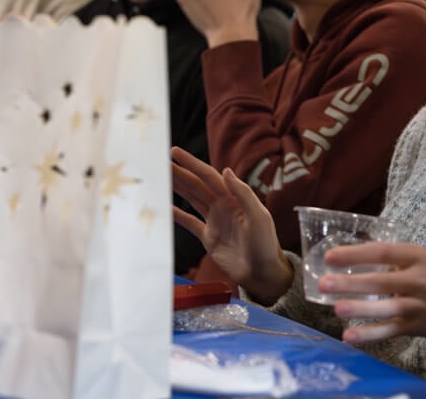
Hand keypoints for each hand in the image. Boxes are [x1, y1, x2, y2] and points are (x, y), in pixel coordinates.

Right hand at [170, 147, 291, 302]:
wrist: (263, 273)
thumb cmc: (266, 244)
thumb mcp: (259, 216)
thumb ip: (243, 193)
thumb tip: (225, 171)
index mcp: (234, 198)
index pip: (209, 176)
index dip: (192, 164)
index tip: (175, 153)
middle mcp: (223, 206)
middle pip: (197, 185)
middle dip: (180, 173)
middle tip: (161, 163)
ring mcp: (215, 221)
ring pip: (192, 200)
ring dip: (177, 188)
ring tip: (160, 178)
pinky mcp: (209, 238)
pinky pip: (190, 223)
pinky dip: (178, 215)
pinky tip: (165, 207)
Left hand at [320, 243, 425, 343]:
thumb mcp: (422, 258)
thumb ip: (393, 258)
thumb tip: (352, 255)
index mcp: (418, 257)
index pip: (384, 252)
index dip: (356, 254)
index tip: (330, 257)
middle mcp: (420, 280)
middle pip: (383, 282)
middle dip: (352, 283)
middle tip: (324, 282)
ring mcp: (419, 305)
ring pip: (388, 308)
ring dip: (361, 309)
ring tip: (337, 308)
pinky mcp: (417, 326)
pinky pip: (391, 331)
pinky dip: (370, 335)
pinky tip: (349, 336)